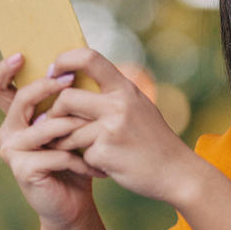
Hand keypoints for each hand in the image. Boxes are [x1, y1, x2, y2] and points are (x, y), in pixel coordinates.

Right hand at [0, 53, 105, 226]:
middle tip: (71, 81)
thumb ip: (69, 100)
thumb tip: (80, 62)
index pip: (1, 87)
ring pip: (46, 126)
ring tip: (99, 130)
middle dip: (48, 87)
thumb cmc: (76, 159)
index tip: (22, 55)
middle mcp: (9, 131)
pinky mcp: (23, 169)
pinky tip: (97, 167)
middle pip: (22, 99)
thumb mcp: (73, 125)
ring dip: (75, 127)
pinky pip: (57, 153)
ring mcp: (12, 150)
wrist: (75, 202)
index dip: (5, 69)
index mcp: (18, 117)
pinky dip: (81, 158)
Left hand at [43, 48, 198, 204]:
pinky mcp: (104, 153)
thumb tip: (76, 81)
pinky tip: (99, 164)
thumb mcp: (138, 106)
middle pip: (66, 98)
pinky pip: (79, 153)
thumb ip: (113, 94)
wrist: (175, 171)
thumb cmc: (153, 139)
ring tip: (74, 148)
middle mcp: (118, 105)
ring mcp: (110, 129)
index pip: (88, 58)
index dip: (65, 60)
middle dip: (55, 112)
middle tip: (56, 122)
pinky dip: (85, 160)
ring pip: (67, 130)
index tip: (54, 73)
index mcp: (125, 89)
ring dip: (65, 141)